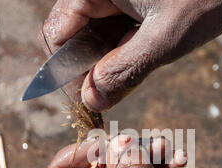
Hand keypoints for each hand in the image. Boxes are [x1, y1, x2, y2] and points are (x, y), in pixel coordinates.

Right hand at [41, 0, 221, 111]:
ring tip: (126, 84)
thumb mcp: (165, 38)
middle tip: (107, 101)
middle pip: (73, 38)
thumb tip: (91, 99)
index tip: (87, 104)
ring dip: (106, 67)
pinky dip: (122, 55)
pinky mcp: (130, 5)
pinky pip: (114, 34)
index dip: (66, 75)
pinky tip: (138, 67)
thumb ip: (125, 70)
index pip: (56, 35)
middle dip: (88, 72)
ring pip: (94, 38)